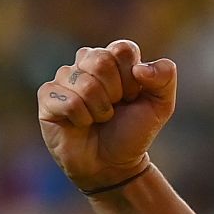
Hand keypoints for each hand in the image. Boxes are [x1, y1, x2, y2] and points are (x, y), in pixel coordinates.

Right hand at [37, 39, 176, 191]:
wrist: (112, 164)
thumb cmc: (134, 131)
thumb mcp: (161, 104)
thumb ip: (165, 76)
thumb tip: (140, 68)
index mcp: (114, 58)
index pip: (122, 49)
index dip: (132, 79)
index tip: (133, 96)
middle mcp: (87, 62)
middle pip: (101, 61)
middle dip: (115, 93)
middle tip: (114, 109)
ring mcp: (65, 78)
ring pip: (85, 84)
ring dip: (100, 110)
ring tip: (99, 118)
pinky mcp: (48, 97)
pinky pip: (68, 101)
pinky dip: (82, 118)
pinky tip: (82, 124)